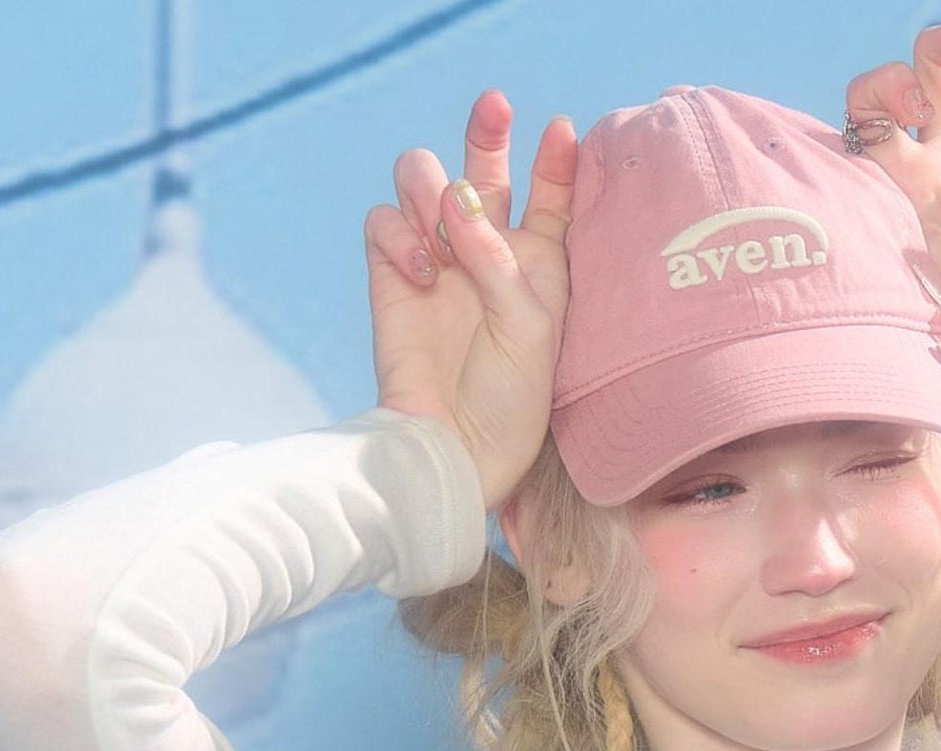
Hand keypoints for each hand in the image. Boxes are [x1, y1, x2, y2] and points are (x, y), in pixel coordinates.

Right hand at [364, 89, 576, 510]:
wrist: (454, 451)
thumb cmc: (508, 402)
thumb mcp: (529, 327)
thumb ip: (499, 257)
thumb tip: (456, 201)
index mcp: (537, 265)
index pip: (549, 196)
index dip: (556, 161)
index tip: (558, 130)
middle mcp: (485, 254)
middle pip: (481, 169)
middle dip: (486, 132)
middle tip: (493, 110)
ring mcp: (435, 261)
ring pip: (421, 179)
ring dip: (431, 186)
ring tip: (443, 230)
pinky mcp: (391, 276)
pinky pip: (382, 222)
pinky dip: (399, 234)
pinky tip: (423, 273)